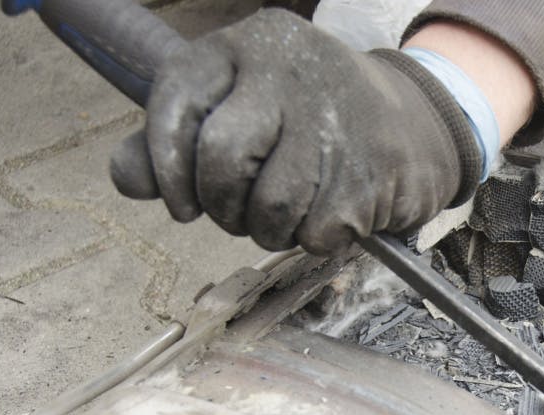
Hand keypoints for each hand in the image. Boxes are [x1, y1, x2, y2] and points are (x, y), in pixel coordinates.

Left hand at [110, 9, 479, 252]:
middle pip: (222, 157)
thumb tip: (128, 180)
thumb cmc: (311, 122)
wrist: (415, 125)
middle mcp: (291, 70)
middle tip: (236, 214)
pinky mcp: (371, 169)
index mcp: (247, 46)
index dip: (165, 166)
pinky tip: (331, 213)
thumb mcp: (241, 108)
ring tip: (286, 215)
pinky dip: (314, 239)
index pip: (177, 102)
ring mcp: (336, 118)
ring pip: (269, 205)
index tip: (180, 204)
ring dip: (268, 230)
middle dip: (222, 205)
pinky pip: (314, 232)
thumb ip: (176, 138)